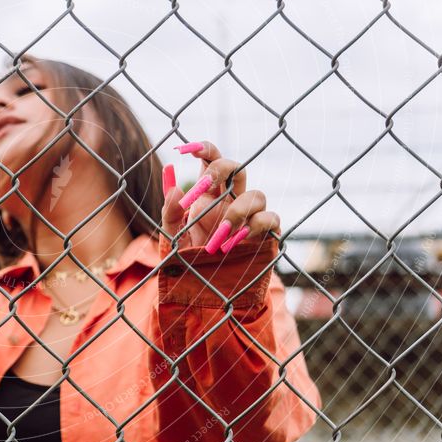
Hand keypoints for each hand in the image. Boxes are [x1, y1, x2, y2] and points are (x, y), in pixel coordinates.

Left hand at [161, 141, 279, 253]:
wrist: (208, 292)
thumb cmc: (190, 261)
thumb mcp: (173, 239)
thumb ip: (171, 214)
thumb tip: (174, 188)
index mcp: (209, 196)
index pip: (212, 162)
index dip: (205, 149)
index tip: (188, 149)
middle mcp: (231, 201)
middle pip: (237, 168)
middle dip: (221, 170)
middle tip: (203, 186)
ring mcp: (250, 217)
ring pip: (257, 194)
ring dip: (237, 210)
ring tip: (220, 232)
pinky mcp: (266, 235)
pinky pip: (271, 218)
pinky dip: (256, 225)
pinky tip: (238, 240)